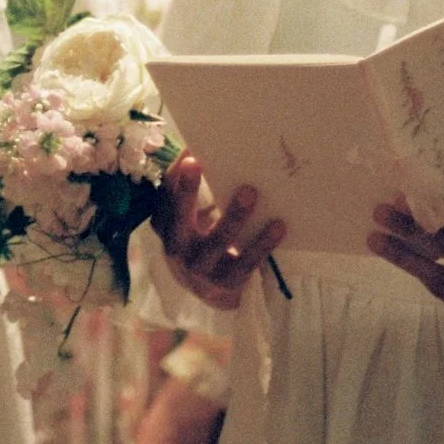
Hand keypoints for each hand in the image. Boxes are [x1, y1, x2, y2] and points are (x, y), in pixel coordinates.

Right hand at [158, 155, 283, 311]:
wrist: (207, 291)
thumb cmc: (197, 241)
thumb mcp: (185, 222)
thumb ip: (188, 195)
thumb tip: (198, 153)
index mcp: (165, 228)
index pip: (165, 199)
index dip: (175, 177)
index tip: (189, 154)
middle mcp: (177, 249)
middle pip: (180, 218)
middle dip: (186, 191)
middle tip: (195, 163)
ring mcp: (201, 269)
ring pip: (218, 241)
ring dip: (234, 215)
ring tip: (250, 191)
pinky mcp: (226, 283)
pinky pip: (246, 262)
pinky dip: (262, 243)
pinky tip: (278, 225)